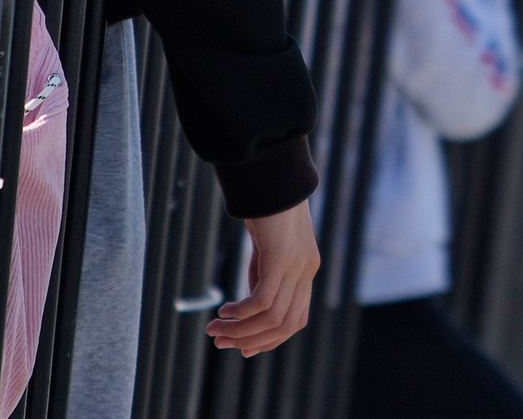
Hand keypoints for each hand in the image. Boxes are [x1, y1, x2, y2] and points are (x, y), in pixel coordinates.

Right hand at [208, 201, 319, 355]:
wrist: (272, 174)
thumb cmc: (266, 206)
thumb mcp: (267, 247)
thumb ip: (264, 274)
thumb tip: (252, 305)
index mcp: (306, 271)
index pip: (295, 321)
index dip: (269, 340)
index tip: (242, 348)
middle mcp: (307, 271)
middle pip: (285, 326)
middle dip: (251, 340)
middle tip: (220, 342)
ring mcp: (297, 265)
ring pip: (272, 318)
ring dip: (240, 330)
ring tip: (215, 329)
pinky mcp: (282, 257)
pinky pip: (262, 301)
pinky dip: (241, 312)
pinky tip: (224, 310)